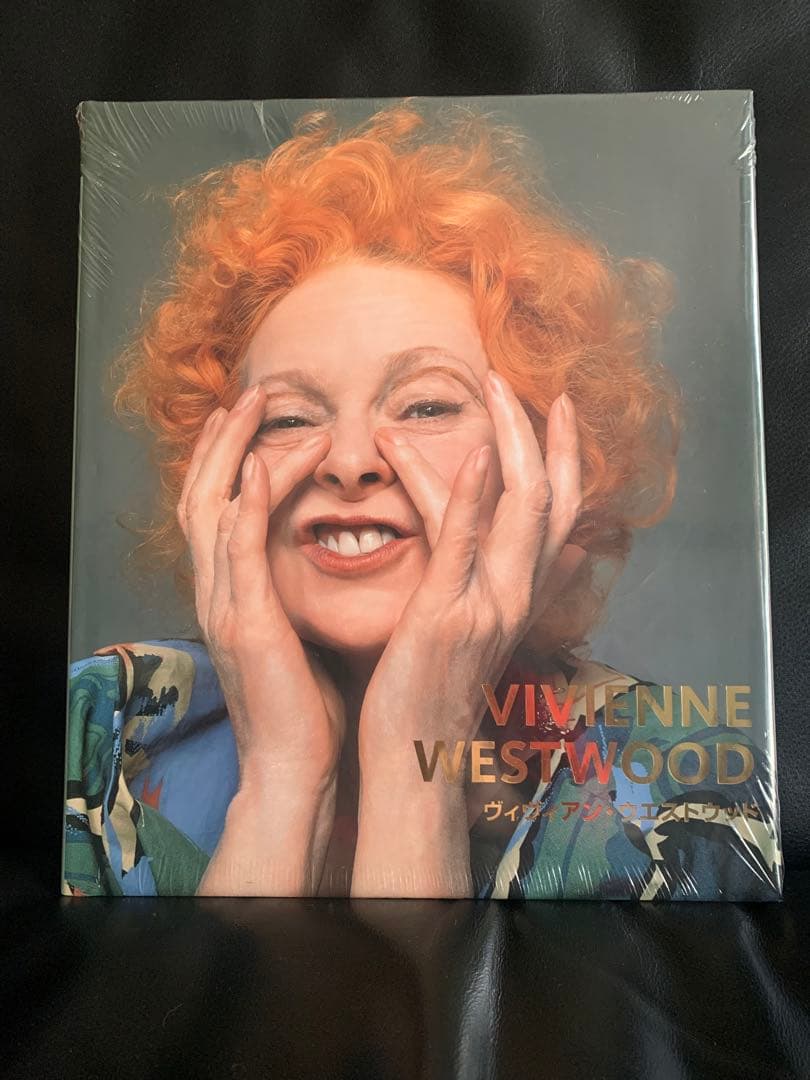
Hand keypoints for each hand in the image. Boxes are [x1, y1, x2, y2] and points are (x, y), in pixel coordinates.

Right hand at [177, 384, 344, 893]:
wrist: (297, 767)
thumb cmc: (309, 705)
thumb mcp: (303, 633)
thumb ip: (305, 590)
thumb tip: (340, 557)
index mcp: (237, 592)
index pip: (223, 508)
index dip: (231, 460)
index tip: (252, 420)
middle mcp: (220, 591)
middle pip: (203, 494)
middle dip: (222, 441)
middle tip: (247, 394)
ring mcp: (227, 604)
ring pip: (211, 509)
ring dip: (229, 454)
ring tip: (250, 408)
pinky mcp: (247, 622)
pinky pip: (239, 552)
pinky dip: (247, 506)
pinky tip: (262, 469)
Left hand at [351, 371, 580, 895]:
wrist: (412, 758)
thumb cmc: (430, 690)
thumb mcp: (478, 628)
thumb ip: (504, 581)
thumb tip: (559, 550)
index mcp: (519, 595)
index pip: (559, 514)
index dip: (564, 457)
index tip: (553, 408)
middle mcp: (517, 596)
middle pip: (554, 499)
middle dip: (544, 433)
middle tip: (517, 378)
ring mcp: (488, 605)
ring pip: (525, 508)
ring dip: (515, 439)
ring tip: (495, 386)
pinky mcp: (447, 617)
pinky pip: (465, 543)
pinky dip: (474, 491)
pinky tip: (475, 448)